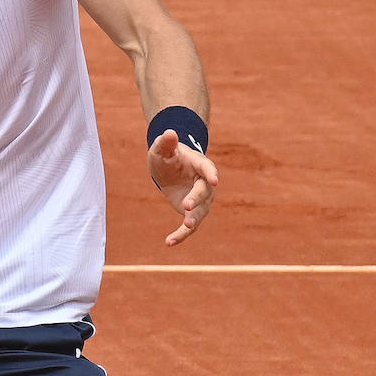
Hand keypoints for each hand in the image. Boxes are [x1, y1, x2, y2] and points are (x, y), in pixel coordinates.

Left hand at [148, 130, 218, 246]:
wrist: (169, 170)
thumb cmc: (167, 156)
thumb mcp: (161, 148)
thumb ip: (165, 142)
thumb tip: (169, 132)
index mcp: (199, 165)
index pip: (208, 169)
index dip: (211, 174)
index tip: (215, 180)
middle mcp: (205, 184)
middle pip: (204, 193)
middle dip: (197, 199)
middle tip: (186, 206)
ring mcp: (201, 200)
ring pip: (200, 213)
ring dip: (192, 221)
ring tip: (185, 227)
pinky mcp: (192, 213)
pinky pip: (189, 226)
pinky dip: (180, 235)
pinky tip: (169, 242)